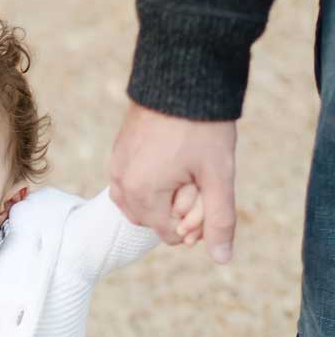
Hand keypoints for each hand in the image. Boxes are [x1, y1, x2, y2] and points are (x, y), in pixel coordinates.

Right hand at [110, 101, 236, 263]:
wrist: (181, 77)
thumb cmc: (202, 128)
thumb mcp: (218, 176)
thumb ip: (219, 220)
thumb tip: (221, 260)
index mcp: (142, 194)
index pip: (169, 234)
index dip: (194, 220)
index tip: (206, 189)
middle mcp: (120, 184)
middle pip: (152, 220)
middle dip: (175, 208)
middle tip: (196, 175)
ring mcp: (115, 167)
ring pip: (139, 203)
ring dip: (161, 196)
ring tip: (182, 168)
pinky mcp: (117, 152)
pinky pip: (129, 183)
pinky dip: (149, 181)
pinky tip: (169, 158)